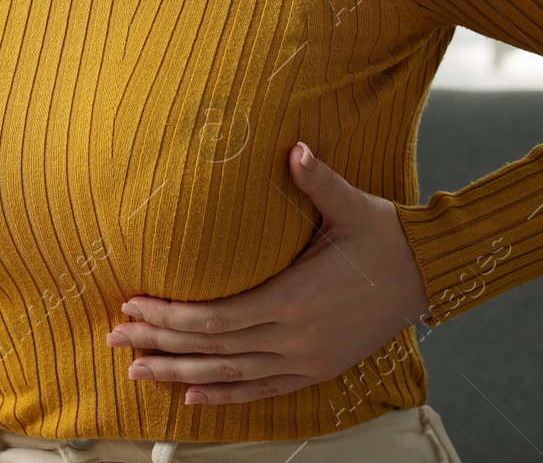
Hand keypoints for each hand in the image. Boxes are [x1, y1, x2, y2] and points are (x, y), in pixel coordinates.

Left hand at [104, 141, 432, 404]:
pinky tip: (193, 396)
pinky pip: (263, 390)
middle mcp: (296, 338)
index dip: (170, 317)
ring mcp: (307, 360)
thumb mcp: (350, 204)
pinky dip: (226, 395)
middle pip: (213, 349)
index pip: (215, 318)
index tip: (133, 306)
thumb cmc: (384, 235)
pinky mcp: (317, 370)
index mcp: (294, 299)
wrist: (427, 275)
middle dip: (160, 346)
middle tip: (115, 340)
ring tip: (138, 373)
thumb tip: (294, 146)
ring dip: (181, 375)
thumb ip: (316, 178)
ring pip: (231, 375)